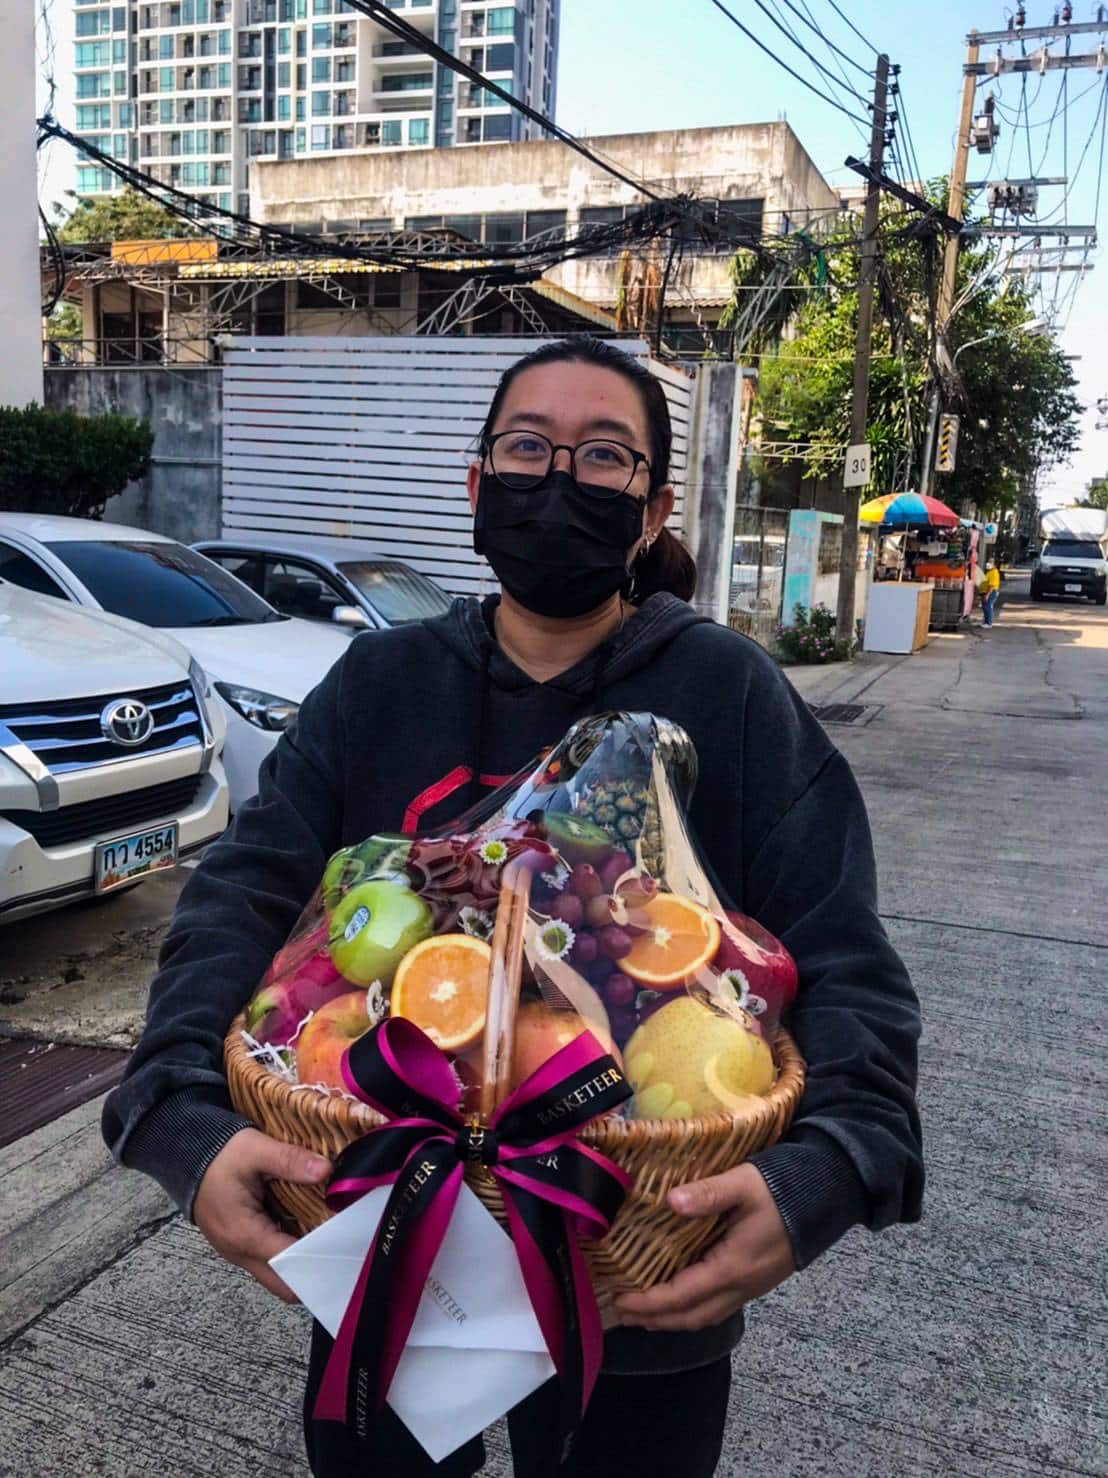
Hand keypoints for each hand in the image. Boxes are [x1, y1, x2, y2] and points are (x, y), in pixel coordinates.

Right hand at [193, 1128, 330, 1302]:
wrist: (185, 1154)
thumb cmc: (219, 1154)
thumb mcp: (255, 1149)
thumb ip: (290, 1160)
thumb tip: (326, 1170)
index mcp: (244, 1234)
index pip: (290, 1264)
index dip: (319, 1257)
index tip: (347, 1245)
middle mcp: (239, 1252)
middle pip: (284, 1285)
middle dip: (314, 1274)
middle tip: (344, 1252)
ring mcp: (238, 1252)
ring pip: (277, 1276)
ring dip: (303, 1264)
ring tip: (334, 1241)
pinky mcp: (240, 1244)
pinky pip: (270, 1261)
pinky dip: (291, 1254)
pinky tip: (311, 1233)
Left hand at [614, 1163, 795, 1331]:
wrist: (826, 1194)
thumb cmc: (782, 1187)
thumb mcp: (743, 1183)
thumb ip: (708, 1193)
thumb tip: (671, 1201)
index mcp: (733, 1267)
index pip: (682, 1296)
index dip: (648, 1302)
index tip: (619, 1300)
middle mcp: (742, 1285)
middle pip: (691, 1316)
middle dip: (655, 1319)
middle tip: (620, 1313)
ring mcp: (751, 1286)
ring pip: (706, 1315)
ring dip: (672, 1318)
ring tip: (643, 1312)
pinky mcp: (757, 1280)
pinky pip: (718, 1306)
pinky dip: (692, 1309)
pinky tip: (680, 1298)